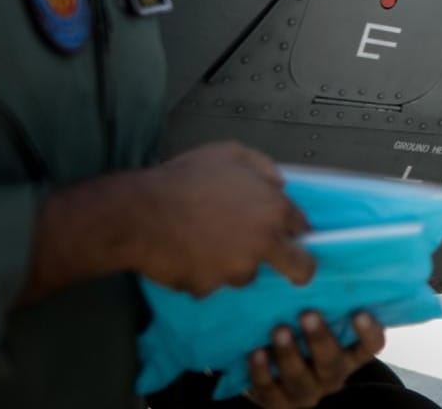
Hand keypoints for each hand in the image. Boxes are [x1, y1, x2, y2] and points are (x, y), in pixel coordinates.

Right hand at [134, 142, 312, 295]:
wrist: (139, 212)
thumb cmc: (185, 178)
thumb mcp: (231, 154)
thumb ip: (263, 168)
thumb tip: (280, 185)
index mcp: (273, 209)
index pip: (303, 228)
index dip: (296, 231)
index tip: (291, 237)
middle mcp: (262, 243)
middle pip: (299, 268)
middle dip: (299, 269)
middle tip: (292, 270)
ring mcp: (236, 269)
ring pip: (245, 273)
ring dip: (233, 264)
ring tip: (205, 243)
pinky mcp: (209, 287)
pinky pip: (209, 283)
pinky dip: (200, 273)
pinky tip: (183, 254)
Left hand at [243, 311, 385, 408]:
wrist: (276, 376)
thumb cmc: (302, 336)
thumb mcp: (321, 322)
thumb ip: (326, 304)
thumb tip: (316, 257)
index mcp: (350, 354)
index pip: (371, 347)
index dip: (369, 333)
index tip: (360, 312)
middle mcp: (332, 375)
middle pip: (333, 363)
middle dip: (320, 338)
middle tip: (308, 314)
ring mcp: (305, 392)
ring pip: (300, 378)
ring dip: (289, 354)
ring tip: (279, 330)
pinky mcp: (278, 403)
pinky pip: (269, 391)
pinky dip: (262, 371)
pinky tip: (256, 352)